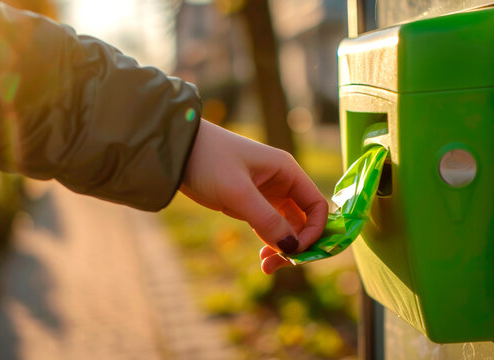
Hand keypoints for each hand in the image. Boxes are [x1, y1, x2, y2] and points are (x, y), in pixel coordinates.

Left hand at [180, 120, 327, 273]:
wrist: (176, 150)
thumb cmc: (208, 161)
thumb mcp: (237, 193)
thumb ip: (267, 220)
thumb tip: (293, 249)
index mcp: (287, 171)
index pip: (317, 206)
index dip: (314, 232)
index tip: (296, 252)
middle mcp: (282, 181)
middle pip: (304, 220)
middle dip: (296, 245)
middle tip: (277, 266)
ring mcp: (266, 192)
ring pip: (287, 227)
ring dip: (282, 248)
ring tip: (266, 267)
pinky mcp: (250, 201)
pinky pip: (270, 226)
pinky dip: (269, 243)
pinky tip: (261, 257)